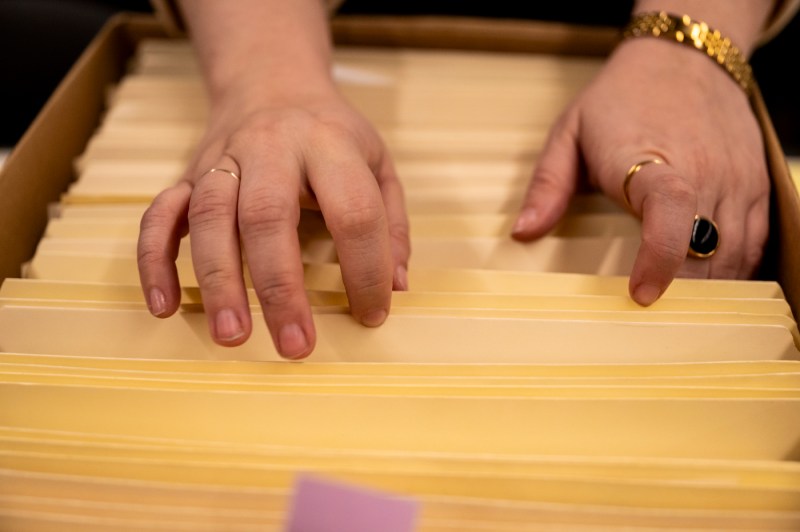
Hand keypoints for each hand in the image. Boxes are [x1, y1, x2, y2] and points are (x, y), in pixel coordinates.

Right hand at [137, 89, 409, 358]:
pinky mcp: (187, 175)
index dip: (367, 269)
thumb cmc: (332, 135)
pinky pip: (159, 216)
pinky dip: (155, 262)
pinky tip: (164, 307)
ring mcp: (222, 161)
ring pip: (209, 217)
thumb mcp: (377, 163)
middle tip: (294, 345)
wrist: (271, 82)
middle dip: (279, 286)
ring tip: (231, 336)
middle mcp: (271, 148)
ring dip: (217, 280)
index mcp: (329, 144)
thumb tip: (396, 286)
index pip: (354, 211)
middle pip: (267, 215)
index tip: (371, 314)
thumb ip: (392, 223)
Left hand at [512, 37, 768, 304]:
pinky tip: (707, 285)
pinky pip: (754, 240)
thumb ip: (547, 185)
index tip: (642, 295)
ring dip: (710, 289)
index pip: (670, 210)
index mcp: (652, 159)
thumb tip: (523, 233)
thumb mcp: (568, 132)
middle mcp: (704, 171)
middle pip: (707, 248)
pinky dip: (733, 268)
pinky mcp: (756, 183)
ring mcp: (737, 179)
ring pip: (736, 252)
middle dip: (683, 294)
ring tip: (677, 316)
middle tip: (650, 329)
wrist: (684, 59)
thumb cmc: (620, 99)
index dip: (661, 257)